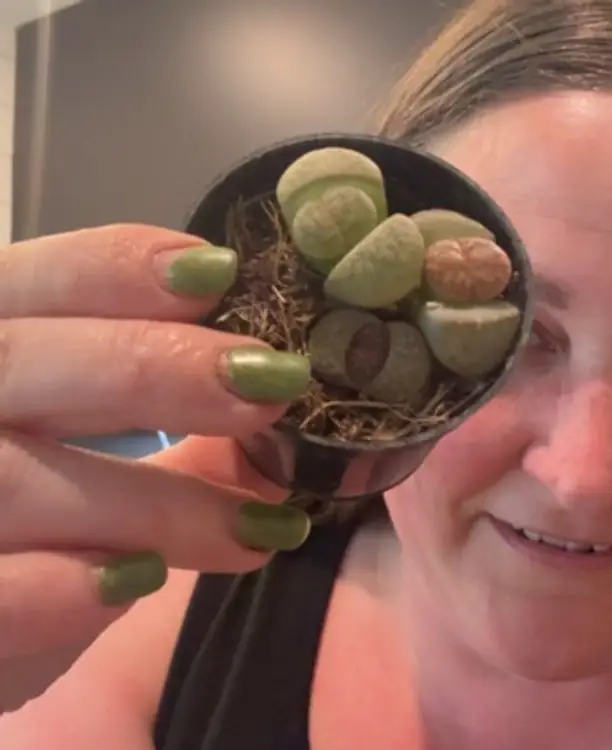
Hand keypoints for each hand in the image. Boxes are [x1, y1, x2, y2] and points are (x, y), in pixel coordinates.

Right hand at [0, 224, 311, 713]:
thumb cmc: (33, 532)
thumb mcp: (88, 456)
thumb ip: (166, 420)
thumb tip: (276, 389)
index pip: (30, 287)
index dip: (114, 268)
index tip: (220, 273)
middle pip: (14, 359)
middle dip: (150, 364)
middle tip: (274, 382)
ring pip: (9, 479)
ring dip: (151, 501)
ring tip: (261, 527)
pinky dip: (56, 594)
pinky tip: (141, 580)